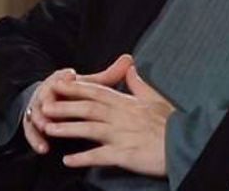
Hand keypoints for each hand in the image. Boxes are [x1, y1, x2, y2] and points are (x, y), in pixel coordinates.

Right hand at [23, 55, 133, 153]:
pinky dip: (37, 140)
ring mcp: (38, 110)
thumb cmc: (74, 92)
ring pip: (37, 114)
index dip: (66, 77)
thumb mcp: (90, 84)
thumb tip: (129, 60)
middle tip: (53, 106)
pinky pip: (32, 133)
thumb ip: (109, 75)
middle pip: (47, 95)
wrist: (48, 101)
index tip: (71, 76)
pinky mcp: (32, 125)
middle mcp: (47, 93)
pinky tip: (44, 148)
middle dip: (50, 101)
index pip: (62, 76)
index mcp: (62, 80)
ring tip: (47, 128)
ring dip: (42, 121)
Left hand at [43, 65, 174, 176]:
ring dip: (67, 129)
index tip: (59, 83)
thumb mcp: (155, 98)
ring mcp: (121, 135)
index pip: (97, 91)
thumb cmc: (172, 123)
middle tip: (44, 105)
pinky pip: (99, 156)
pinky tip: (68, 161)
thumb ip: (139, 84)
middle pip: (87, 108)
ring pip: (88, 129)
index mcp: (127, 103)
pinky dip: (83, 159)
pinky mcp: (124, 154)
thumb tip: (130, 67)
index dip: (76, 88)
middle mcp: (121, 117)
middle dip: (65, 106)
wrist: (185, 144)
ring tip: (48, 130)